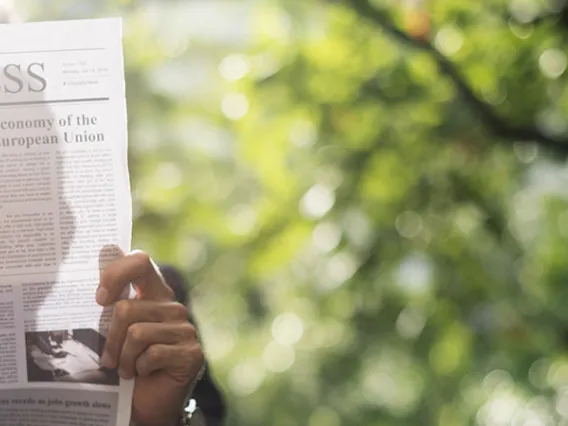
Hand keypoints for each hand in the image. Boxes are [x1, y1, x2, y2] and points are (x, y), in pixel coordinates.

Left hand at [96, 251, 203, 425]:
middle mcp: (172, 306)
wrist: (147, 402)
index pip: (141, 261)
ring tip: (126, 369)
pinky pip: (152, 354)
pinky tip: (144, 373)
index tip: (99, 299)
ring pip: (136, 333)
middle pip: (127, 308)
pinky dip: (139, 368)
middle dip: (110, 338)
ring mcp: (185, 329)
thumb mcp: (116, 329)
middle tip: (108, 358)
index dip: (116, 274)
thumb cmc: (127, 363)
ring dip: (123, 359)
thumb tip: (104, 250)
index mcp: (155, 293)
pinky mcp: (191, 352)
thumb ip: (113, 299)